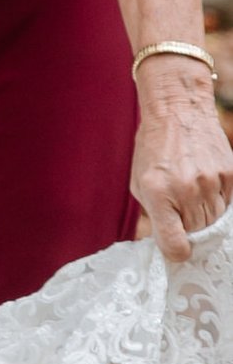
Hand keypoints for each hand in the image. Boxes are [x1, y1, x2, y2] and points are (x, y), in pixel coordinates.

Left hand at [130, 60, 232, 264]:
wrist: (178, 111)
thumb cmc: (153, 147)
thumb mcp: (140, 182)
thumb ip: (153, 214)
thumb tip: (168, 242)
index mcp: (158, 194)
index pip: (175, 245)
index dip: (177, 252)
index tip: (177, 248)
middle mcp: (187, 190)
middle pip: (197, 234)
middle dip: (188, 228)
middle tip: (181, 211)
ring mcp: (211, 182)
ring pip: (215, 221)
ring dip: (204, 214)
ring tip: (191, 192)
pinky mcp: (229, 175)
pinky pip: (227, 203)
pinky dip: (216, 200)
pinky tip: (204, 183)